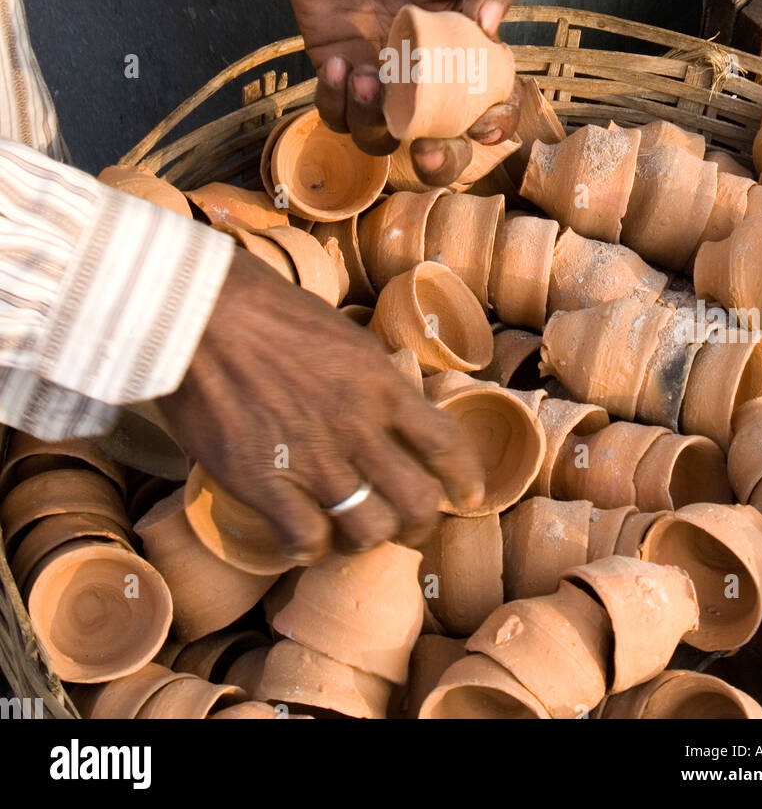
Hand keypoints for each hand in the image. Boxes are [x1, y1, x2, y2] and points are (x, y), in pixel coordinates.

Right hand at [160, 250, 484, 560]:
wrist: (200, 313)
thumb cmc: (265, 309)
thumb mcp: (340, 332)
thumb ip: (368, 374)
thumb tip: (387, 399)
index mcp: (381, 383)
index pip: (445, 443)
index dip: (464, 478)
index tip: (467, 495)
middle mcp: (357, 425)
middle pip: (417, 502)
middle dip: (419, 524)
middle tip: (408, 526)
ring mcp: (313, 458)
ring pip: (367, 530)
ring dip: (365, 539)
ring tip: (353, 534)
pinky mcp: (264, 481)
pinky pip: (306, 538)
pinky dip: (310, 547)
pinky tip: (303, 538)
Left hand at [280, 0, 525, 184]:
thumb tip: (491, 28)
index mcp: (466, 40)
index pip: (489, 99)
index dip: (492, 124)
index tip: (481, 122)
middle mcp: (424, 66)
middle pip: (436, 137)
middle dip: (435, 159)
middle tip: (421, 144)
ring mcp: (377, 69)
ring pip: (380, 135)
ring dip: (374, 122)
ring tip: (365, 76)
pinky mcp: (332, 62)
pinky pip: (334, 109)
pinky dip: (334, 100)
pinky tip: (337, 62)